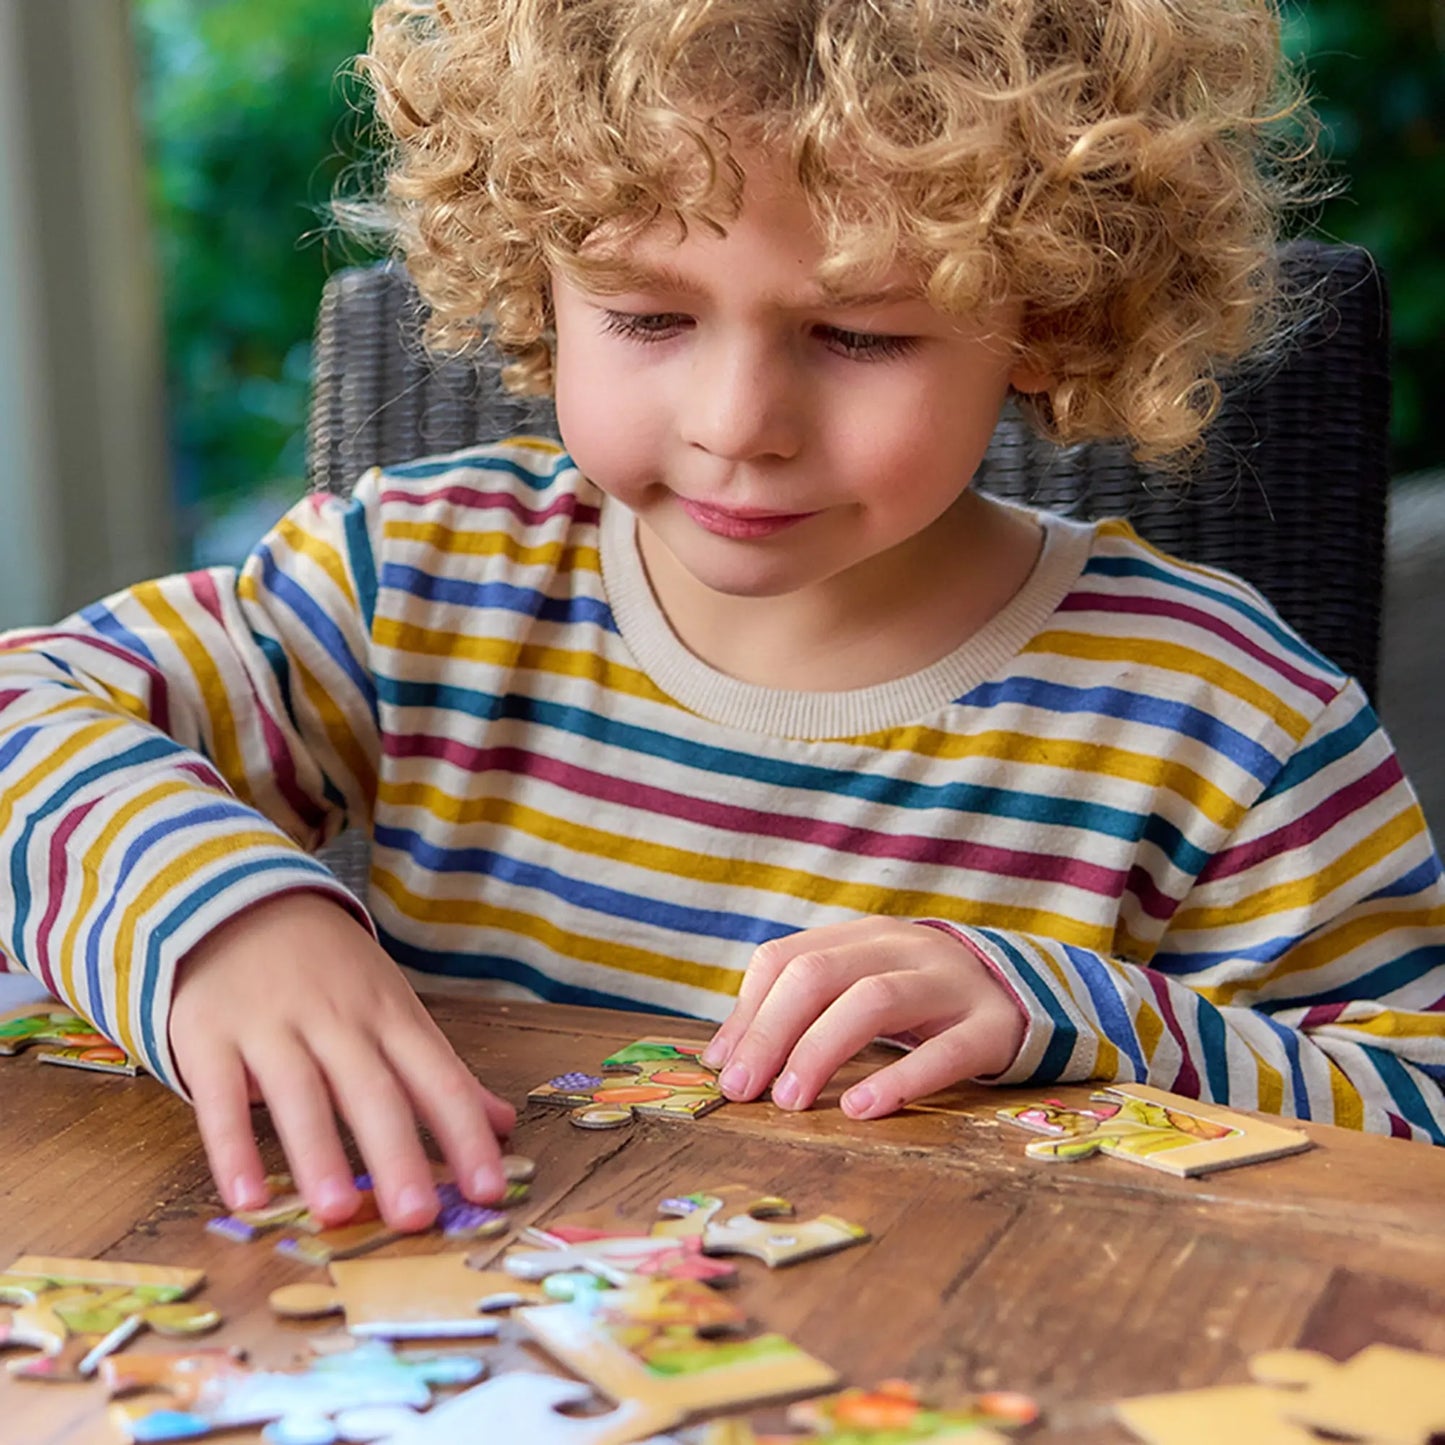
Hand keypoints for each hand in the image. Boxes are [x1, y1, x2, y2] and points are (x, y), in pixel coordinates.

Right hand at [168, 891, 515, 1230]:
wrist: (240, 901)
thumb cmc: (331, 972)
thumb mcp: (394, 1008)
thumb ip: (441, 1072)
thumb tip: (502, 1125)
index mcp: (390, 1018)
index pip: (439, 1080)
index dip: (465, 1136)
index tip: (490, 1191)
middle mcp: (338, 1021)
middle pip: (374, 1091)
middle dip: (399, 1154)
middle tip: (418, 1217)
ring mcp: (272, 1027)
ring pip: (300, 1094)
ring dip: (319, 1154)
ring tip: (339, 1213)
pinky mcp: (210, 1036)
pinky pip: (219, 1096)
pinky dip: (230, 1146)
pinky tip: (244, 1197)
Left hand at [700, 918, 1026, 1118]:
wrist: (1030, 993)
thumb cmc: (924, 1000)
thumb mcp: (864, 987)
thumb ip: (802, 1010)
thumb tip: (722, 1057)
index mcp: (863, 936)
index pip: (787, 958)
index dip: (748, 1012)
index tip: (722, 1066)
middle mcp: (902, 948)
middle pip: (820, 974)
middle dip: (772, 1032)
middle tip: (744, 1091)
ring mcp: (950, 983)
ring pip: (874, 1000)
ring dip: (820, 1050)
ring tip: (789, 1101)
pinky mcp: (992, 1027)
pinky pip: (945, 1050)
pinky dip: (899, 1078)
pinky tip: (861, 1108)